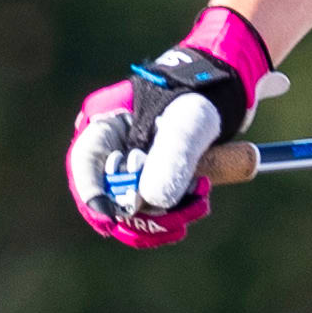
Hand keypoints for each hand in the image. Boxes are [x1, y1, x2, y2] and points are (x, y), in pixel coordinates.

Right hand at [64, 6, 278, 247]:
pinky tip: (199, 200)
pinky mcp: (151, 180)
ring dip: (164, 218)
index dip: (93, 195)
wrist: (226, 91)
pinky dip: (174, 214)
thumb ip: (172, 157)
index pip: (85, 163)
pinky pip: (152, 210)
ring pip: (132, 210)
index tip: (112, 219)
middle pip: (107, 194)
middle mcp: (111, 148)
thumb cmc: (201, 96)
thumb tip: (151, 203)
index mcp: (106, 123)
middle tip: (176, 221)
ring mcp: (130, 166)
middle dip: (140, 214)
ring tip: (199, 202)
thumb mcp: (189, 122)